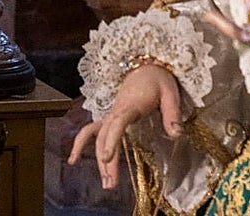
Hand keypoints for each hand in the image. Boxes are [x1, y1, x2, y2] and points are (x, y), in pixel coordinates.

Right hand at [67, 63, 181, 189]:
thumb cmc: (158, 79)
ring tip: (106, 183)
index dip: (112, 140)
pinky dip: (81, 144)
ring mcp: (111, 114)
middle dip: (107, 161)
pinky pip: (92, 131)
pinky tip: (73, 159)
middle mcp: (117, 111)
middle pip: (105, 136)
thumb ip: (172, 114)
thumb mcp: (170, 93)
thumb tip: (175, 134)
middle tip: (111, 185)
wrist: (145, 65)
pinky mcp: (111, 118)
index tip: (108, 158)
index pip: (119, 123)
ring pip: (98, 138)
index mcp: (131, 105)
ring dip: (100, 160)